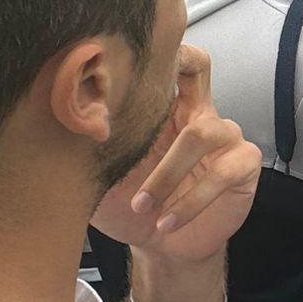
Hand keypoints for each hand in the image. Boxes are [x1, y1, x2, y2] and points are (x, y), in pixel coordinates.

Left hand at [92, 45, 258, 264]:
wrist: (160, 248)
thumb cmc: (128, 207)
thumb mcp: (99, 178)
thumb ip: (87, 151)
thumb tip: (59, 124)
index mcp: (161, 109)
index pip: (164, 63)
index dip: (152, 53)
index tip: (121, 63)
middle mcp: (195, 113)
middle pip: (198, 66)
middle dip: (176, 71)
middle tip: (143, 103)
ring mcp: (224, 137)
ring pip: (201, 133)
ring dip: (167, 173)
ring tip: (143, 204)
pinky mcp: (243, 165)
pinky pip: (222, 173)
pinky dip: (191, 201)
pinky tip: (167, 221)